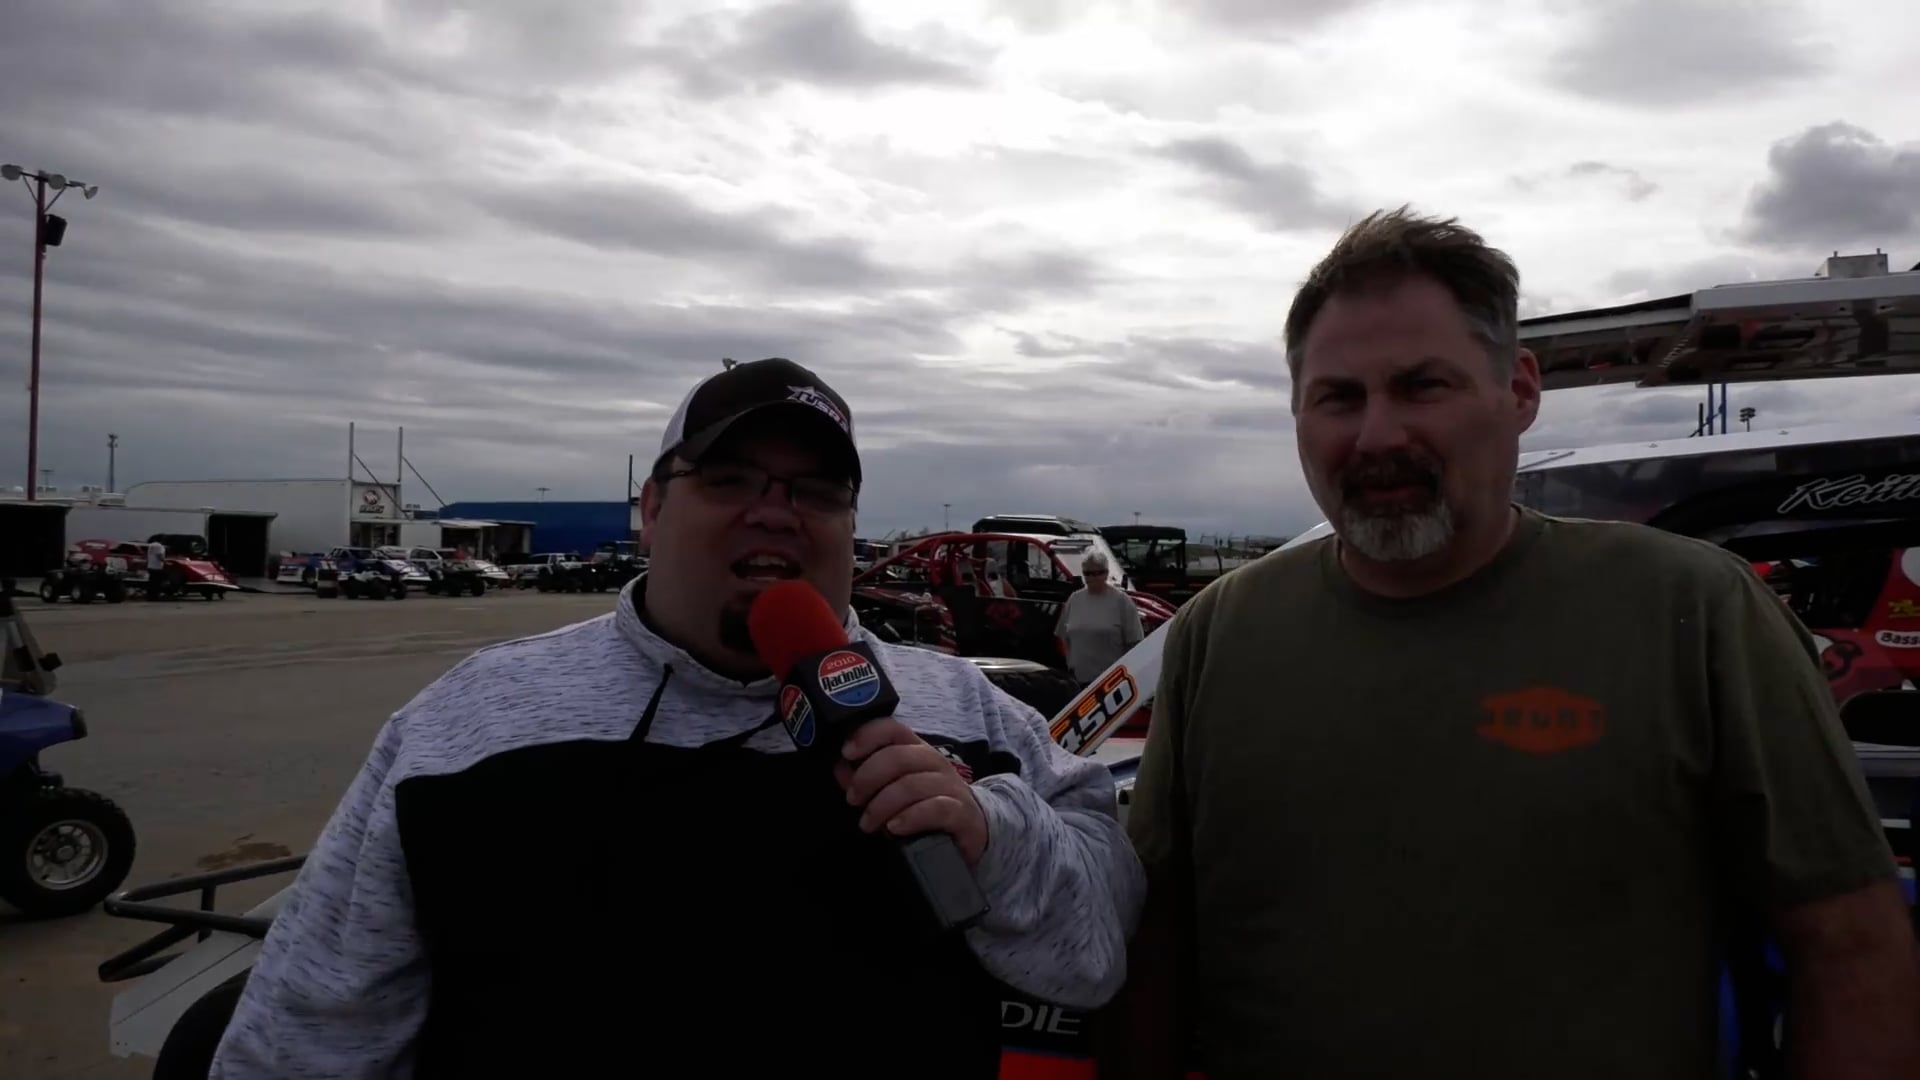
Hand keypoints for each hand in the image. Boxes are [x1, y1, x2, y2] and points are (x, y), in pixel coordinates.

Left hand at [834, 718, 988, 865]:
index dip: (867, 736)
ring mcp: (951, 787)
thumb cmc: (925, 808)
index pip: (893, 729)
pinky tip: (894, 829)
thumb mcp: (892, 791)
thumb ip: (865, 780)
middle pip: (898, 757)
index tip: (846, 753)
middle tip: (853, 800)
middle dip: (868, 778)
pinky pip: (935, 809)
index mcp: (916, 751)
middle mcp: (935, 763)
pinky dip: (910, 818)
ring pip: (912, 785)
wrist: (972, 832)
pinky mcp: (962, 813)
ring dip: (882, 805)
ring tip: (867, 823)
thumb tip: (839, 768)